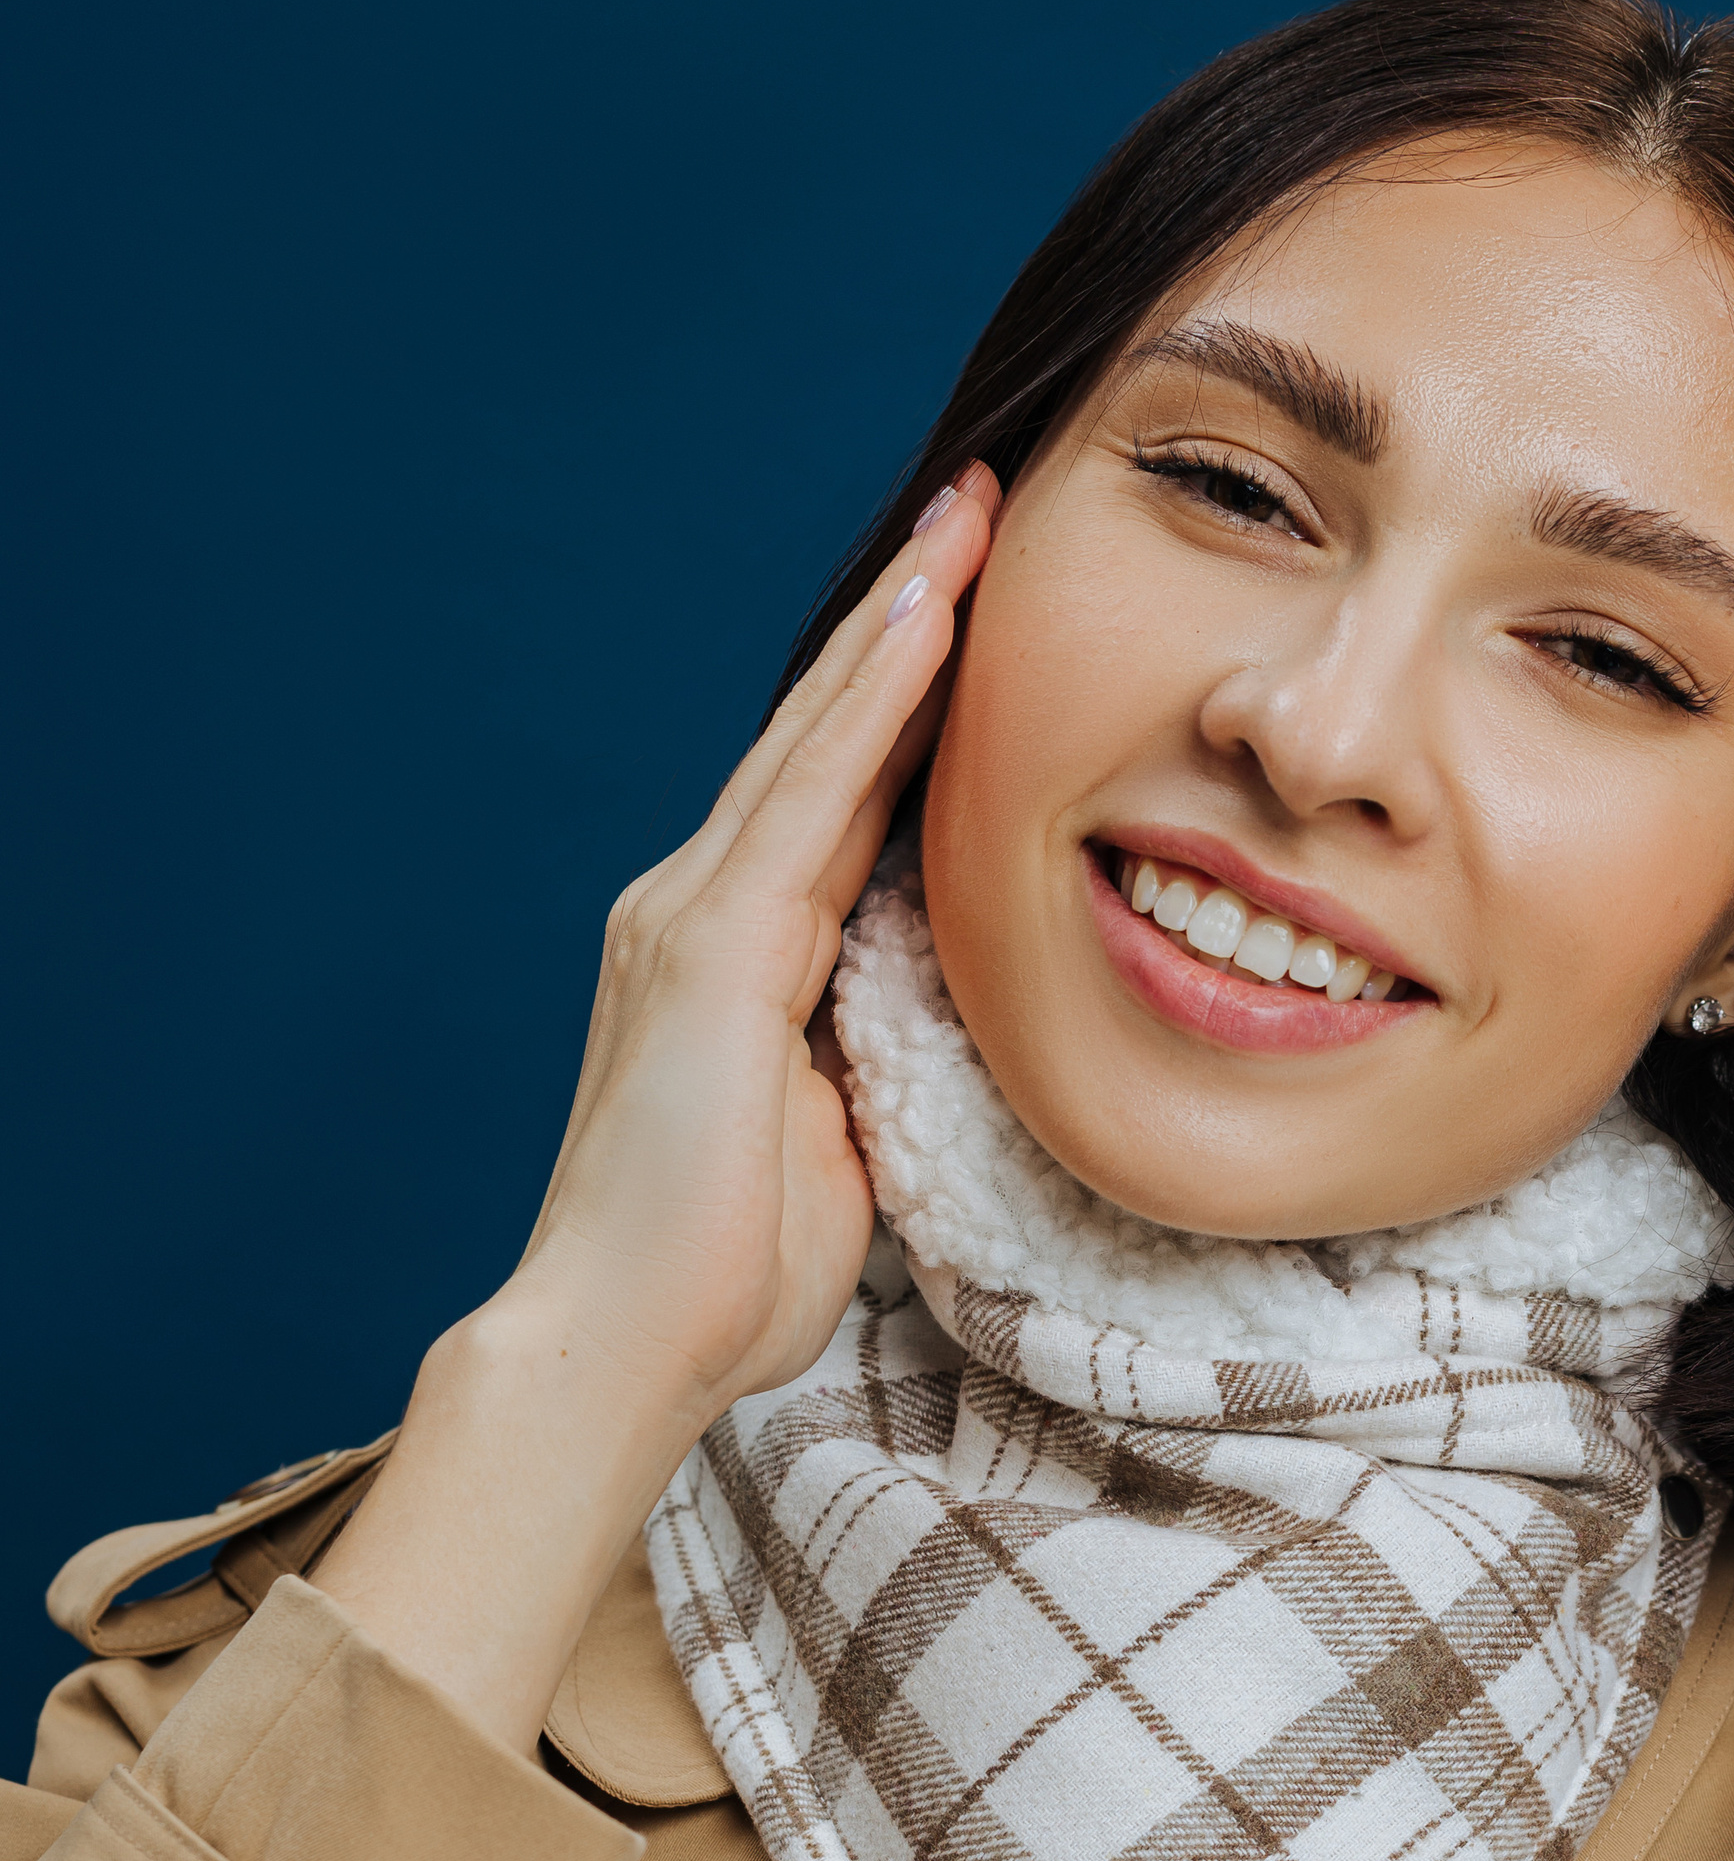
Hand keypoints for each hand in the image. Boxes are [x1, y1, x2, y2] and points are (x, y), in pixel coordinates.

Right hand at [519, 465, 997, 1417]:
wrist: (624, 1346)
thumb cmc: (726, 1276)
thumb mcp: (837, 1142)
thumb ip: (871, 1061)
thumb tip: (939, 1031)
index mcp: (732, 958)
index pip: (839, 801)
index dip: (905, 702)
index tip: (977, 613)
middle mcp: (696, 911)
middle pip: (821, 740)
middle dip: (905, 624)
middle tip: (982, 514)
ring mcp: (690, 920)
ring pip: (813, 743)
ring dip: (896, 631)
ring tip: (969, 528)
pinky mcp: (706, 951)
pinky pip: (808, 801)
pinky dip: (870, 707)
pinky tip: (926, 626)